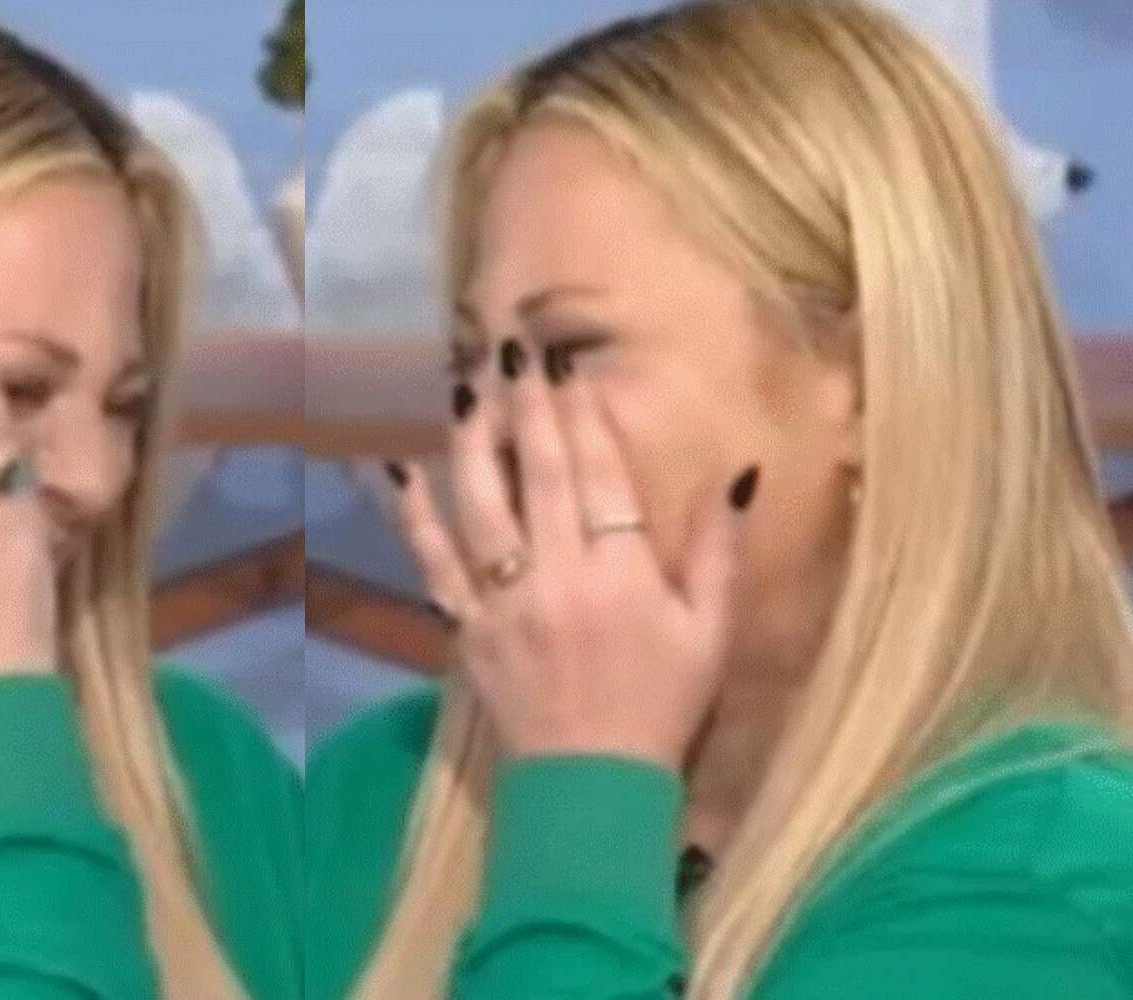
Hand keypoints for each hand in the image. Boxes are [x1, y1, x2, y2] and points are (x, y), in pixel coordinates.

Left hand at [385, 339, 756, 767]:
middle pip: (538, 474)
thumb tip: (737, 473)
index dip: (582, 416)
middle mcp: (558, 575)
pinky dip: (411, 517)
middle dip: (526, 406)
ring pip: (481, 505)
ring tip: (465, 387)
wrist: (592, 784)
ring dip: (470, 441)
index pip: (599, 476)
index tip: (566, 366)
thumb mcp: (709, 631)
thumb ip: (718, 550)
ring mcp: (504, 601)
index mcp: (623, 573)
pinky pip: (432, 564)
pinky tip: (394, 468)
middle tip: (511, 348)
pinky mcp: (465, 627)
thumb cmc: (660, 704)